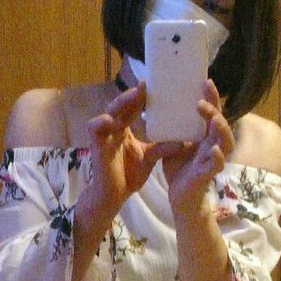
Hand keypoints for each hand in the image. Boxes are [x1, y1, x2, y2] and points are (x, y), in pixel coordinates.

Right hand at [87, 83, 183, 214]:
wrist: (114, 195)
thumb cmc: (128, 176)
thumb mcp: (150, 157)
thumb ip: (163, 147)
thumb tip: (184, 142)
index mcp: (124, 129)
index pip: (132, 108)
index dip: (141, 97)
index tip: (155, 85)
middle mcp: (113, 128)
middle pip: (121, 106)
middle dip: (132, 95)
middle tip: (146, 85)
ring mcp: (104, 135)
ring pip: (109, 112)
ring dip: (121, 103)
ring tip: (134, 95)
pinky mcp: (96, 145)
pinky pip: (95, 128)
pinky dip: (102, 122)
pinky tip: (111, 119)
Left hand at [162, 80, 233, 215]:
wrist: (180, 197)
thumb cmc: (179, 169)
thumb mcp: (173, 143)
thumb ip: (171, 128)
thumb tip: (158, 106)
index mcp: (204, 136)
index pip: (211, 112)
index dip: (211, 97)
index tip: (205, 81)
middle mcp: (212, 144)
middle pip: (220, 123)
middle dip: (215, 108)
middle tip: (203, 97)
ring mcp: (212, 159)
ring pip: (224, 141)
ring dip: (221, 128)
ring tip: (214, 118)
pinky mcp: (207, 175)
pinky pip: (216, 165)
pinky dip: (217, 157)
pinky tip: (214, 149)